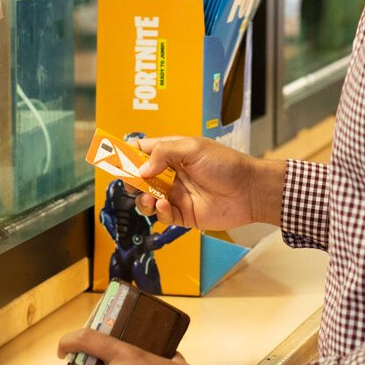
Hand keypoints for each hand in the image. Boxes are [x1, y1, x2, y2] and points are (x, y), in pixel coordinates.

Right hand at [130, 136, 281, 231]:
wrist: (249, 191)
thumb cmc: (225, 164)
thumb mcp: (193, 148)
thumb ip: (163, 154)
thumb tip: (140, 169)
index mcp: (172, 153)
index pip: (142, 151)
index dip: (127, 155)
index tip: (115, 160)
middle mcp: (170, 174)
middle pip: (138, 178)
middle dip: (130, 181)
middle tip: (132, 183)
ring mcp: (176, 195)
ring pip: (146, 200)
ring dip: (142, 200)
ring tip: (149, 199)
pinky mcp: (183, 215)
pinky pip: (162, 216)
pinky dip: (159, 212)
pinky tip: (166, 206)